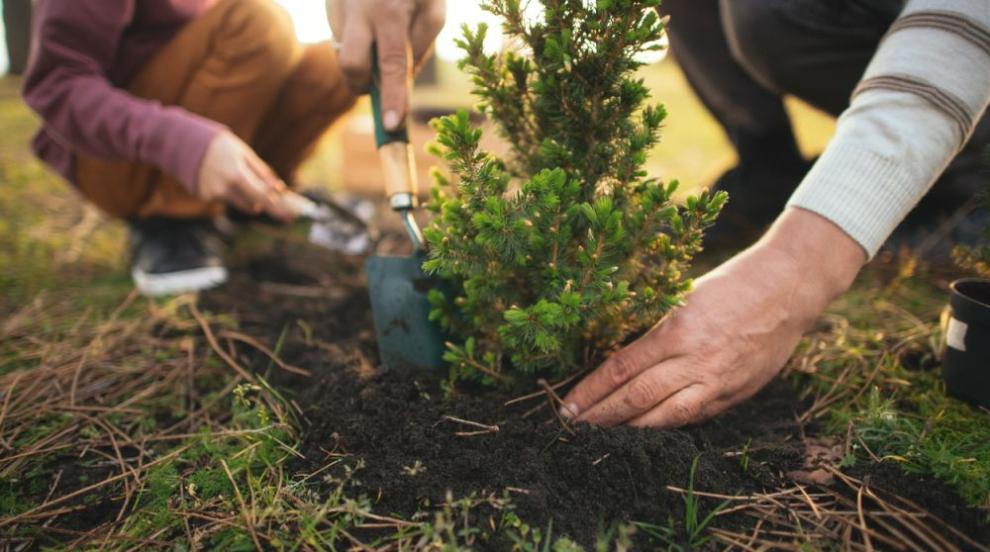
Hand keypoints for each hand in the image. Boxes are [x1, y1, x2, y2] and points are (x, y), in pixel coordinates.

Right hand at [196, 131, 294, 221]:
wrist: (183, 142)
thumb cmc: (220, 145)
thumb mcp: (244, 152)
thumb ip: (261, 172)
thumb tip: (278, 189)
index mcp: (236, 174)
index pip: (261, 196)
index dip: (276, 207)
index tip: (289, 216)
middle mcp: (223, 188)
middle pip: (252, 205)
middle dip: (264, 203)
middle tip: (277, 204)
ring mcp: (212, 194)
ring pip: (239, 203)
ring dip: (247, 197)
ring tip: (237, 176)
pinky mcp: (204, 197)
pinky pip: (225, 198)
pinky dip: (228, 191)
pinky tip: (219, 175)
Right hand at [326, 0, 445, 129]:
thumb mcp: (433, 7)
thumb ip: (421, 45)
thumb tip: (400, 80)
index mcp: (390, 12)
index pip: (391, 65)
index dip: (391, 97)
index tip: (391, 124)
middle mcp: (358, 11)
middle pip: (351, 66)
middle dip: (360, 85)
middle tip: (372, 84)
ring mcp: (338, 7)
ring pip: (344, 52)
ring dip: (362, 54)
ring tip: (380, 28)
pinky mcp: (328, 4)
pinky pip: (341, 36)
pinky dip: (357, 38)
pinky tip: (368, 17)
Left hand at [562, 208, 866, 427]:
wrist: (788, 290)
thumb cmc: (731, 285)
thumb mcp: (683, 298)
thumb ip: (654, 331)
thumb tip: (617, 360)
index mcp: (677, 331)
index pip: (622, 369)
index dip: (591, 391)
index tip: (568, 405)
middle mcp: (696, 361)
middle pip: (637, 398)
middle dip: (602, 416)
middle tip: (574, 428)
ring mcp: (717, 382)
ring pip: (665, 418)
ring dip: (630, 430)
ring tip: (603, 437)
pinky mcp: (735, 395)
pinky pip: (694, 418)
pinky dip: (666, 426)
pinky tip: (645, 430)